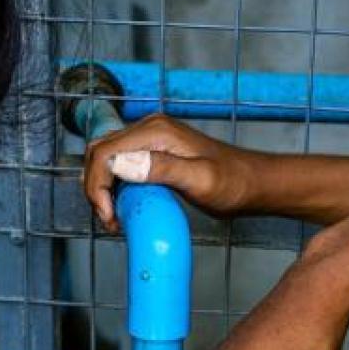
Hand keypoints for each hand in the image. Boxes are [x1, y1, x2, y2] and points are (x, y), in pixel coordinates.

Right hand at [83, 114, 265, 232]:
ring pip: (106, 160)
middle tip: (110, 221)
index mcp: (156, 131)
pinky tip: (124, 210)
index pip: (105, 152)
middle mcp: (149, 129)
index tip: (108, 215)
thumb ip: (162, 169)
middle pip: (99, 153)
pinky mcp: (154, 152)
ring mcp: (151, 139)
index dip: (97, 185)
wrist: (252, 183)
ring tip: (116, 219)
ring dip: (102, 190)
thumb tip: (121, 164)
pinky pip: (121, 166)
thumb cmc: (233, 183)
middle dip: (96, 189)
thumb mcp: (200, 180)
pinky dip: (114, 188)